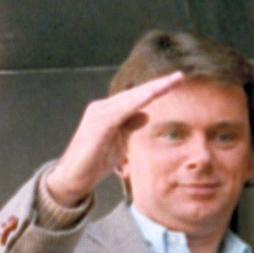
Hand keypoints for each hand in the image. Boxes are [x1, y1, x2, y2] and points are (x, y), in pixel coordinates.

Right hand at [45, 71, 184, 205]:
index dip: (157, 90)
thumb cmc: (95, 161)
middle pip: (136, 93)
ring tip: (169, 83)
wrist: (74, 176)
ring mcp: (99, 113)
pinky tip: (149, 97)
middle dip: (159, 85)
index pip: (138, 98)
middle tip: (180, 76)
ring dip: (150, 90)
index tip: (177, 82)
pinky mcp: (98, 124)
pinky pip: (120, 111)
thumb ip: (131, 126)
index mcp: (111, 111)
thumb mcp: (121, 143)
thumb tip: (146, 114)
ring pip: (129, 98)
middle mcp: (104, 107)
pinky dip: (135, 103)